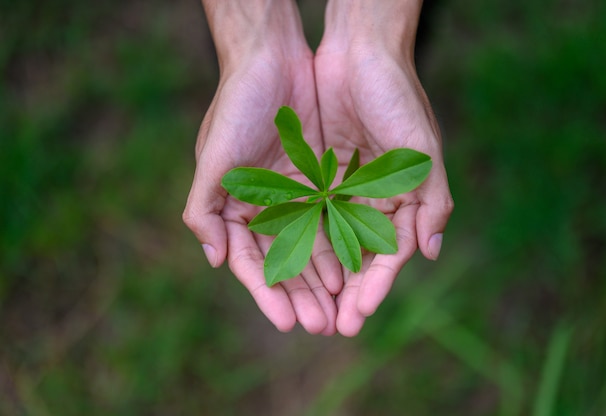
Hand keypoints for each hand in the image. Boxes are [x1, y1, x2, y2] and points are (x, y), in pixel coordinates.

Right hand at [183, 1, 341, 334]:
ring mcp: (295, 195)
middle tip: (322, 326)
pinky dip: (341, 245)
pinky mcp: (322, 179)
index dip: (268, 294)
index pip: (252, 263)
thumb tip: (214, 261)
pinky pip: (334, 219)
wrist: (272, 58)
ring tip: (341, 310)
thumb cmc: (237, 105)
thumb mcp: (214, 157)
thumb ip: (206, 209)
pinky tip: (354, 270)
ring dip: (324, 280)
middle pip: (284, 263)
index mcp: (234, 208)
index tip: (287, 322)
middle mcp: (265, 208)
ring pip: (312, 247)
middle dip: (302, 296)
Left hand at [314, 1, 453, 335]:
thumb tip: (431, 253)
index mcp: (401, 199)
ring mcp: (340, 189)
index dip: (375, 286)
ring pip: (327, 243)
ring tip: (306, 311)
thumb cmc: (397, 97)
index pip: (387, 255)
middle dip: (344, 293)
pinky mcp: (313, 174)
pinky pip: (304, 216)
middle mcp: (369, 200)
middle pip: (355, 258)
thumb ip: (431, 203)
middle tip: (329, 328)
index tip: (359, 314)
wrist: (358, 52)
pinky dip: (299, 242)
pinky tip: (289, 268)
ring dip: (318, 278)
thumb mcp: (423, 151)